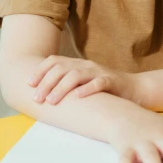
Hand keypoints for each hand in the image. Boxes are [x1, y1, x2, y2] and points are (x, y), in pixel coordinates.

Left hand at [27, 56, 141, 104]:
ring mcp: (98, 72)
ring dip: (61, 88)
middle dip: (46, 83)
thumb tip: (42, 94)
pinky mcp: (111, 81)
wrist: (134, 88)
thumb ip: (66, 84)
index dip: (40, 71)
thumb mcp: (83, 83)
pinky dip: (86, 89)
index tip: (28, 84)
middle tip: (37, 98)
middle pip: (61, 69)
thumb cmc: (104, 89)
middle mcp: (85, 65)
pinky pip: (98, 83)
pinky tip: (77, 97)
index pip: (54, 61)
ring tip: (51, 101)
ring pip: (76, 76)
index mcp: (77, 64)